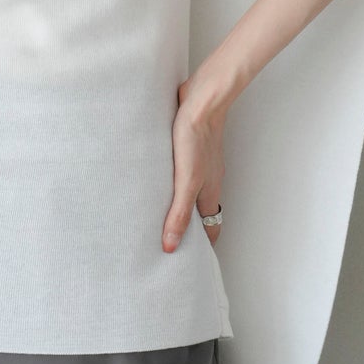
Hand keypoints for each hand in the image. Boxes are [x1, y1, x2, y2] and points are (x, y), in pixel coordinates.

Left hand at [163, 74, 226, 252]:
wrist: (201, 100)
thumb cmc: (196, 138)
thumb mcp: (186, 181)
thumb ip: (179, 213)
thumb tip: (171, 246)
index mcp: (209, 193)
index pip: (210, 229)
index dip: (202, 247)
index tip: (190, 264)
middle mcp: (206, 181)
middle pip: (199, 213)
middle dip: (187, 229)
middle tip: (167, 244)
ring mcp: (198, 165)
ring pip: (189, 193)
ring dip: (176, 205)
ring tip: (155, 217)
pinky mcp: (186, 149)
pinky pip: (179, 173)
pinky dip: (170, 184)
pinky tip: (154, 181)